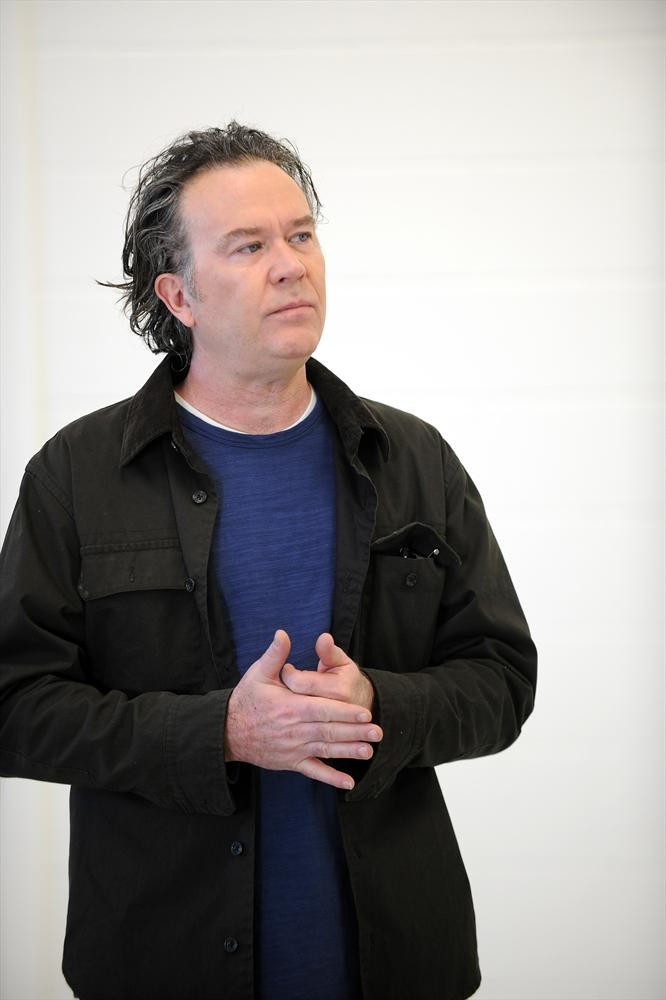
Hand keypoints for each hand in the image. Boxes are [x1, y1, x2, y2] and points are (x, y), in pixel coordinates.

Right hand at [224, 630, 381, 790]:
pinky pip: (313, 771)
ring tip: (369, 752)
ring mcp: (293, 748)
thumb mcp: (258, 674)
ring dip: (348, 752)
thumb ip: (275, 655)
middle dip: (354, 732)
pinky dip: (331, 778)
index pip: (322, 710)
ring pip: (325, 750)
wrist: (227, 731)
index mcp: (289, 707)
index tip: (364, 713)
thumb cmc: (246, 699)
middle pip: (328, 731)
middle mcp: (293, 730)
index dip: (344, 712)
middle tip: (377, 732)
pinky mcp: (291, 762)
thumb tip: (283, 633)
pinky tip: (348, 783)